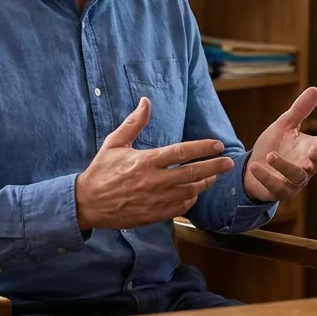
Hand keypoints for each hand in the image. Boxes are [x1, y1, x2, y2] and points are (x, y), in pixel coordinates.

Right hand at [75, 97, 234, 230]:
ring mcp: (156, 199)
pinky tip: (193, 193)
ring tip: (213, 176)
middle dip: (214, 167)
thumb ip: (134, 122)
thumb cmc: (101, 171)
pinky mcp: (154, 214)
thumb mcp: (115, 143)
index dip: (203, 148)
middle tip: (228, 162)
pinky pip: (180, 207)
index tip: (218, 145)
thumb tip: (146, 101)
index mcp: (146, 161)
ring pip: (190, 191)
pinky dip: (190, 199)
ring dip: (204, 183)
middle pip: (193, 173)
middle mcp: (154, 181)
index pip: (182, 152)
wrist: (88, 203)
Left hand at [244, 87, 316, 202]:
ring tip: (271, 155)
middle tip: (313, 150)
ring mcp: (294, 181)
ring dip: (285, 166)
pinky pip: (276, 187)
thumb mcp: (285, 125)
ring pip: (297, 176)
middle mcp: (306, 166)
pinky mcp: (279, 192)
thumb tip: (316, 89)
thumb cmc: (274, 145)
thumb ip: (300, 110)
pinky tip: (256, 167)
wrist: (253, 168)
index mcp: (310, 148)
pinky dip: (266, 177)